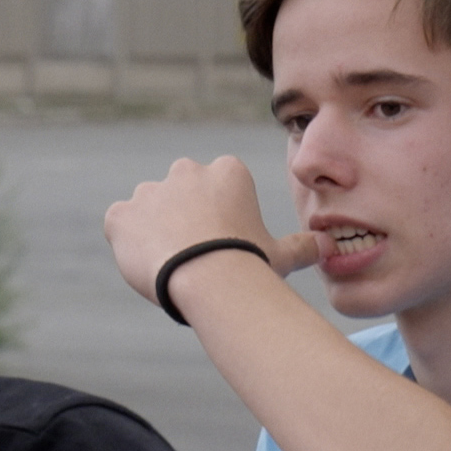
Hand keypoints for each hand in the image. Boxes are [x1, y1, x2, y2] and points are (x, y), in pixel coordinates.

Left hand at [105, 156, 320, 310]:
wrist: (207, 280)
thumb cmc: (250, 264)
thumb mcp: (282, 255)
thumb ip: (303, 247)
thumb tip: (329, 247)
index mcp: (228, 171)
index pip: (220, 188)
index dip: (222, 218)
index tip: (226, 243)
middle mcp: (186, 171)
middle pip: (183, 192)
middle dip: (187, 217)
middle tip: (198, 255)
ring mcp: (149, 191)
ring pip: (150, 208)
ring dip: (156, 229)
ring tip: (172, 265)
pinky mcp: (121, 214)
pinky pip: (121, 223)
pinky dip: (128, 241)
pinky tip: (146, 264)